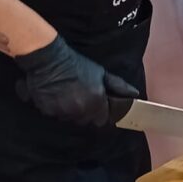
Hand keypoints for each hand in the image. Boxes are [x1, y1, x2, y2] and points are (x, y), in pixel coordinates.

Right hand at [14, 35, 138, 125]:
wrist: (49, 60)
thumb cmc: (76, 64)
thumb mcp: (101, 73)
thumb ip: (118, 86)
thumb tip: (134, 94)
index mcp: (96, 102)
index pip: (102, 120)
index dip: (100, 113)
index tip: (96, 105)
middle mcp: (80, 110)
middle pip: (85, 121)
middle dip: (85, 112)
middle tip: (80, 97)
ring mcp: (63, 112)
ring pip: (70, 119)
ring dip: (70, 111)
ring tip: (67, 95)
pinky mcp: (48, 112)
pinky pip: (55, 116)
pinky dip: (55, 109)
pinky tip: (55, 96)